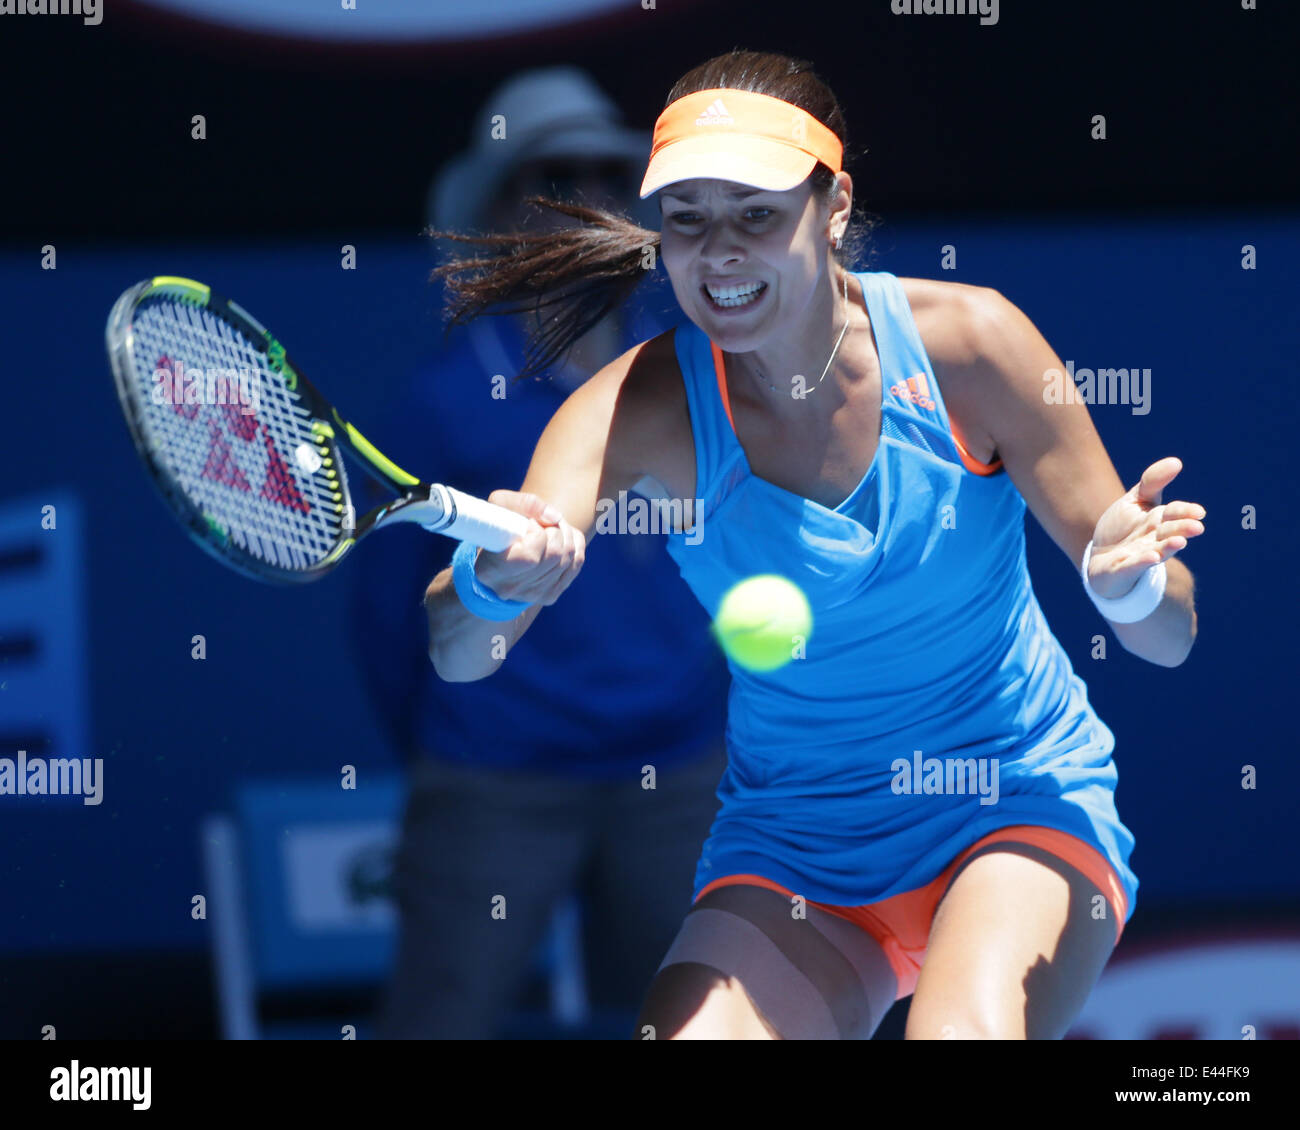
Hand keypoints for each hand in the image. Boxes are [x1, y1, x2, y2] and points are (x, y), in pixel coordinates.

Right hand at [472, 490, 585, 606]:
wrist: (499, 559)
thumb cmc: (496, 528)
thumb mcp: (499, 507)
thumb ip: (525, 504)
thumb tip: (555, 517)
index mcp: (491, 571)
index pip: (530, 555)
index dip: (536, 531)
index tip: (526, 524)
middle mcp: (512, 588)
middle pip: (555, 554)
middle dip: (555, 529)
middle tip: (542, 523)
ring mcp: (533, 595)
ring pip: (569, 557)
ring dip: (566, 533)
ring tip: (550, 527)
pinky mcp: (550, 595)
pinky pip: (577, 562)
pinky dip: (575, 543)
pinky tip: (561, 537)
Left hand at [1087, 457, 1205, 598]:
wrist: (1099, 558)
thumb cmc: (1122, 528)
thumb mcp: (1135, 501)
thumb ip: (1152, 482)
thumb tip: (1176, 461)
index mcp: (1158, 521)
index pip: (1174, 514)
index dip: (1185, 512)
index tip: (1199, 512)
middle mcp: (1154, 539)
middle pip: (1170, 532)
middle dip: (1182, 529)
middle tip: (1196, 527)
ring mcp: (1140, 555)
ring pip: (1158, 551)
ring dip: (1169, 547)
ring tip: (1179, 542)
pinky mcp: (1123, 568)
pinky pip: (1134, 565)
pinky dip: (1142, 561)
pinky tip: (1151, 557)